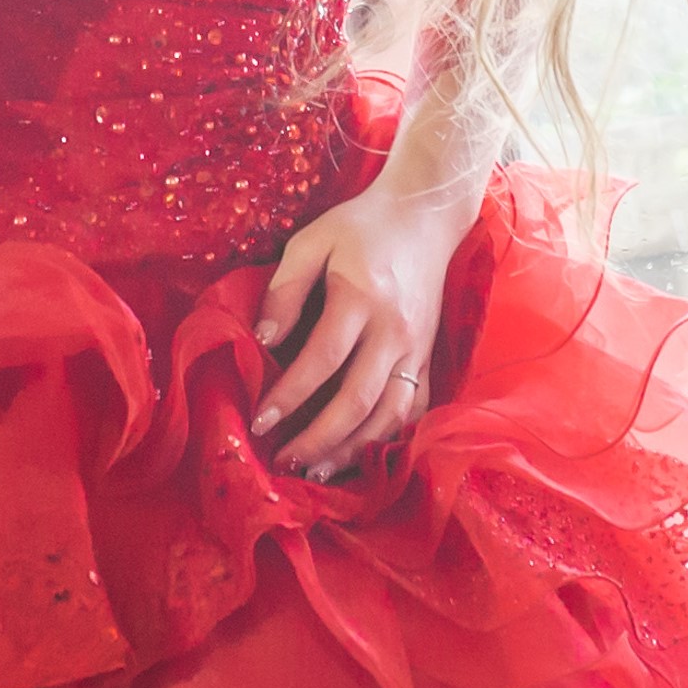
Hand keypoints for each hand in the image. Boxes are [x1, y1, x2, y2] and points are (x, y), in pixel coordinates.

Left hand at [252, 181, 475, 479]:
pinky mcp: (428, 357)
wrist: (424, 215)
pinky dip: (389, 439)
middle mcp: (393, 330)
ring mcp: (416, 348)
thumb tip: (262, 342)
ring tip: (317, 472)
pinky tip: (361, 457)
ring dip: (353, 450)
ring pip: (389, 416)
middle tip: (283, 462)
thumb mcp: (312, 242)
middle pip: (357, 400)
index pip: (322, 359)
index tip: (259, 421)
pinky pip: (413, 410)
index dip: (289, 396)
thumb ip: (285, 290)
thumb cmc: (359, 227)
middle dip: (317, 439)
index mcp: (360, 297)